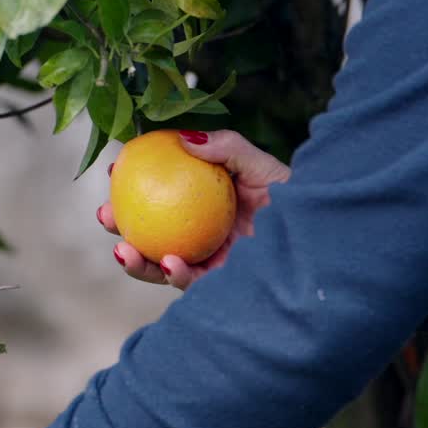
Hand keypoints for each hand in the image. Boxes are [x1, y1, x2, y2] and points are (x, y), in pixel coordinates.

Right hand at [98, 129, 290, 289]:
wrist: (323, 235)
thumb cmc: (297, 197)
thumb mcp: (259, 164)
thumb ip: (226, 147)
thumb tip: (183, 138)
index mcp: (202, 205)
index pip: (158, 195)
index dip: (132, 186)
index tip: (114, 171)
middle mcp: (199, 235)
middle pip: (149, 233)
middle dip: (119, 228)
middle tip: (104, 214)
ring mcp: (205, 263)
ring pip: (159, 266)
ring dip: (135, 261)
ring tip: (122, 249)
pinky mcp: (217, 289)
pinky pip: (188, 283)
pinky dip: (175, 273)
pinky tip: (170, 261)